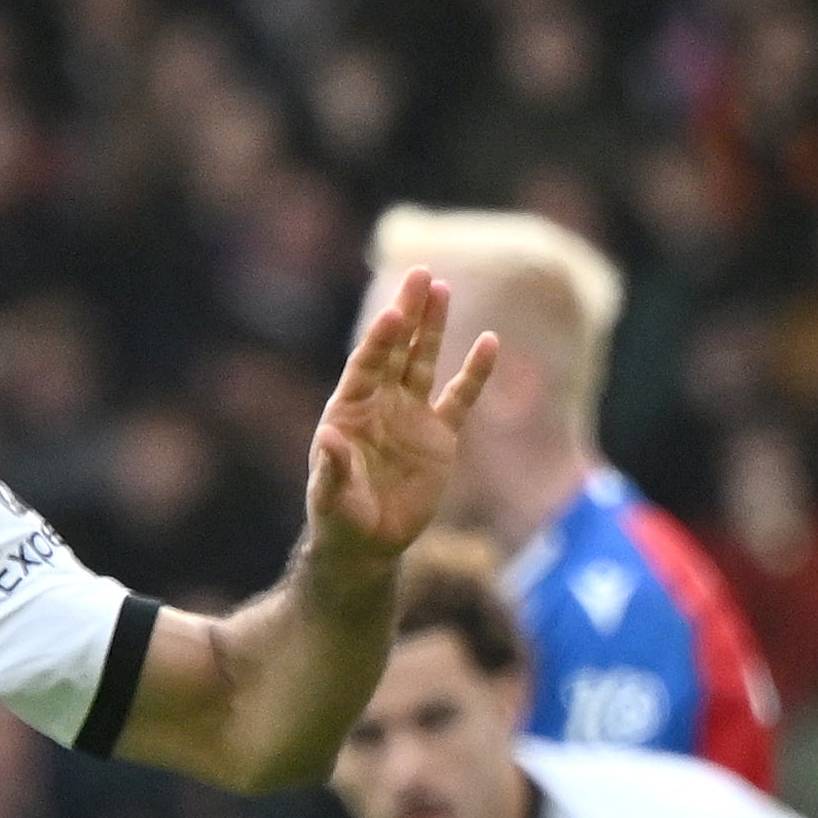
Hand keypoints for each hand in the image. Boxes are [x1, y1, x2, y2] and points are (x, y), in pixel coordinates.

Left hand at [300, 271, 503, 570]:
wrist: (369, 542)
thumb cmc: (340, 519)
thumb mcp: (331, 499)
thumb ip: (332, 469)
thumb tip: (328, 438)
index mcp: (349, 410)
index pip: (366, 365)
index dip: (381, 340)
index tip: (395, 313)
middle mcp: (380, 403)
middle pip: (397, 350)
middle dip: (409, 313)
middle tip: (420, 274)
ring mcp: (411, 415)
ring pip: (424, 362)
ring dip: (434, 327)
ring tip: (442, 289)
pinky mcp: (440, 436)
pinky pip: (460, 398)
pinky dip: (475, 373)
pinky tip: (489, 342)